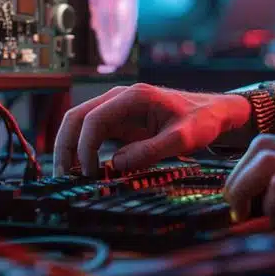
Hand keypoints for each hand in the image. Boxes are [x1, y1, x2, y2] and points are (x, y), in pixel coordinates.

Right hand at [53, 84, 250, 175]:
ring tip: (67, 177)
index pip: (94, 119)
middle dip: (65, 146)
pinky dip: (82, 151)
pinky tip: (83, 171)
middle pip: (77, 117)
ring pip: (79, 125)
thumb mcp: (183, 139)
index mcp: (134, 97)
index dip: (85, 146)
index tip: (90, 173)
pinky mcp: (119, 123)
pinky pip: (92, 134)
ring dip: (69, 149)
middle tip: (61, 177)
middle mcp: (119, 99)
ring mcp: (117, 110)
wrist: (213, 113)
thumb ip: (151, 150)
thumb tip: (115, 164)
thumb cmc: (201, 121)